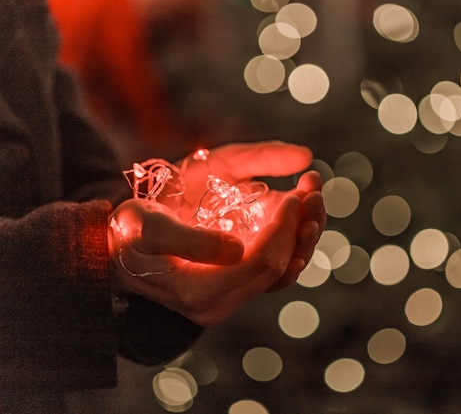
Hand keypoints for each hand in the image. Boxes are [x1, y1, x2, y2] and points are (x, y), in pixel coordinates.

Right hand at [109, 141, 325, 325]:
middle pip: (279, 269)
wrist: (117, 253)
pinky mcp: (232, 289)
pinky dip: (291, 242)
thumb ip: (191, 242)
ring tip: (313, 195)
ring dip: (302, 233)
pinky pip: (273, 272)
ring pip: (282, 272)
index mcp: (197, 291)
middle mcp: (218, 305)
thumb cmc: (129, 236)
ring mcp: (227, 300)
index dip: (283, 228)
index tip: (294, 193)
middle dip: (300, 225)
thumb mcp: (148, 228)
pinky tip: (302, 218)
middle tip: (312, 185)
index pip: (260, 263)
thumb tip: (239, 248)